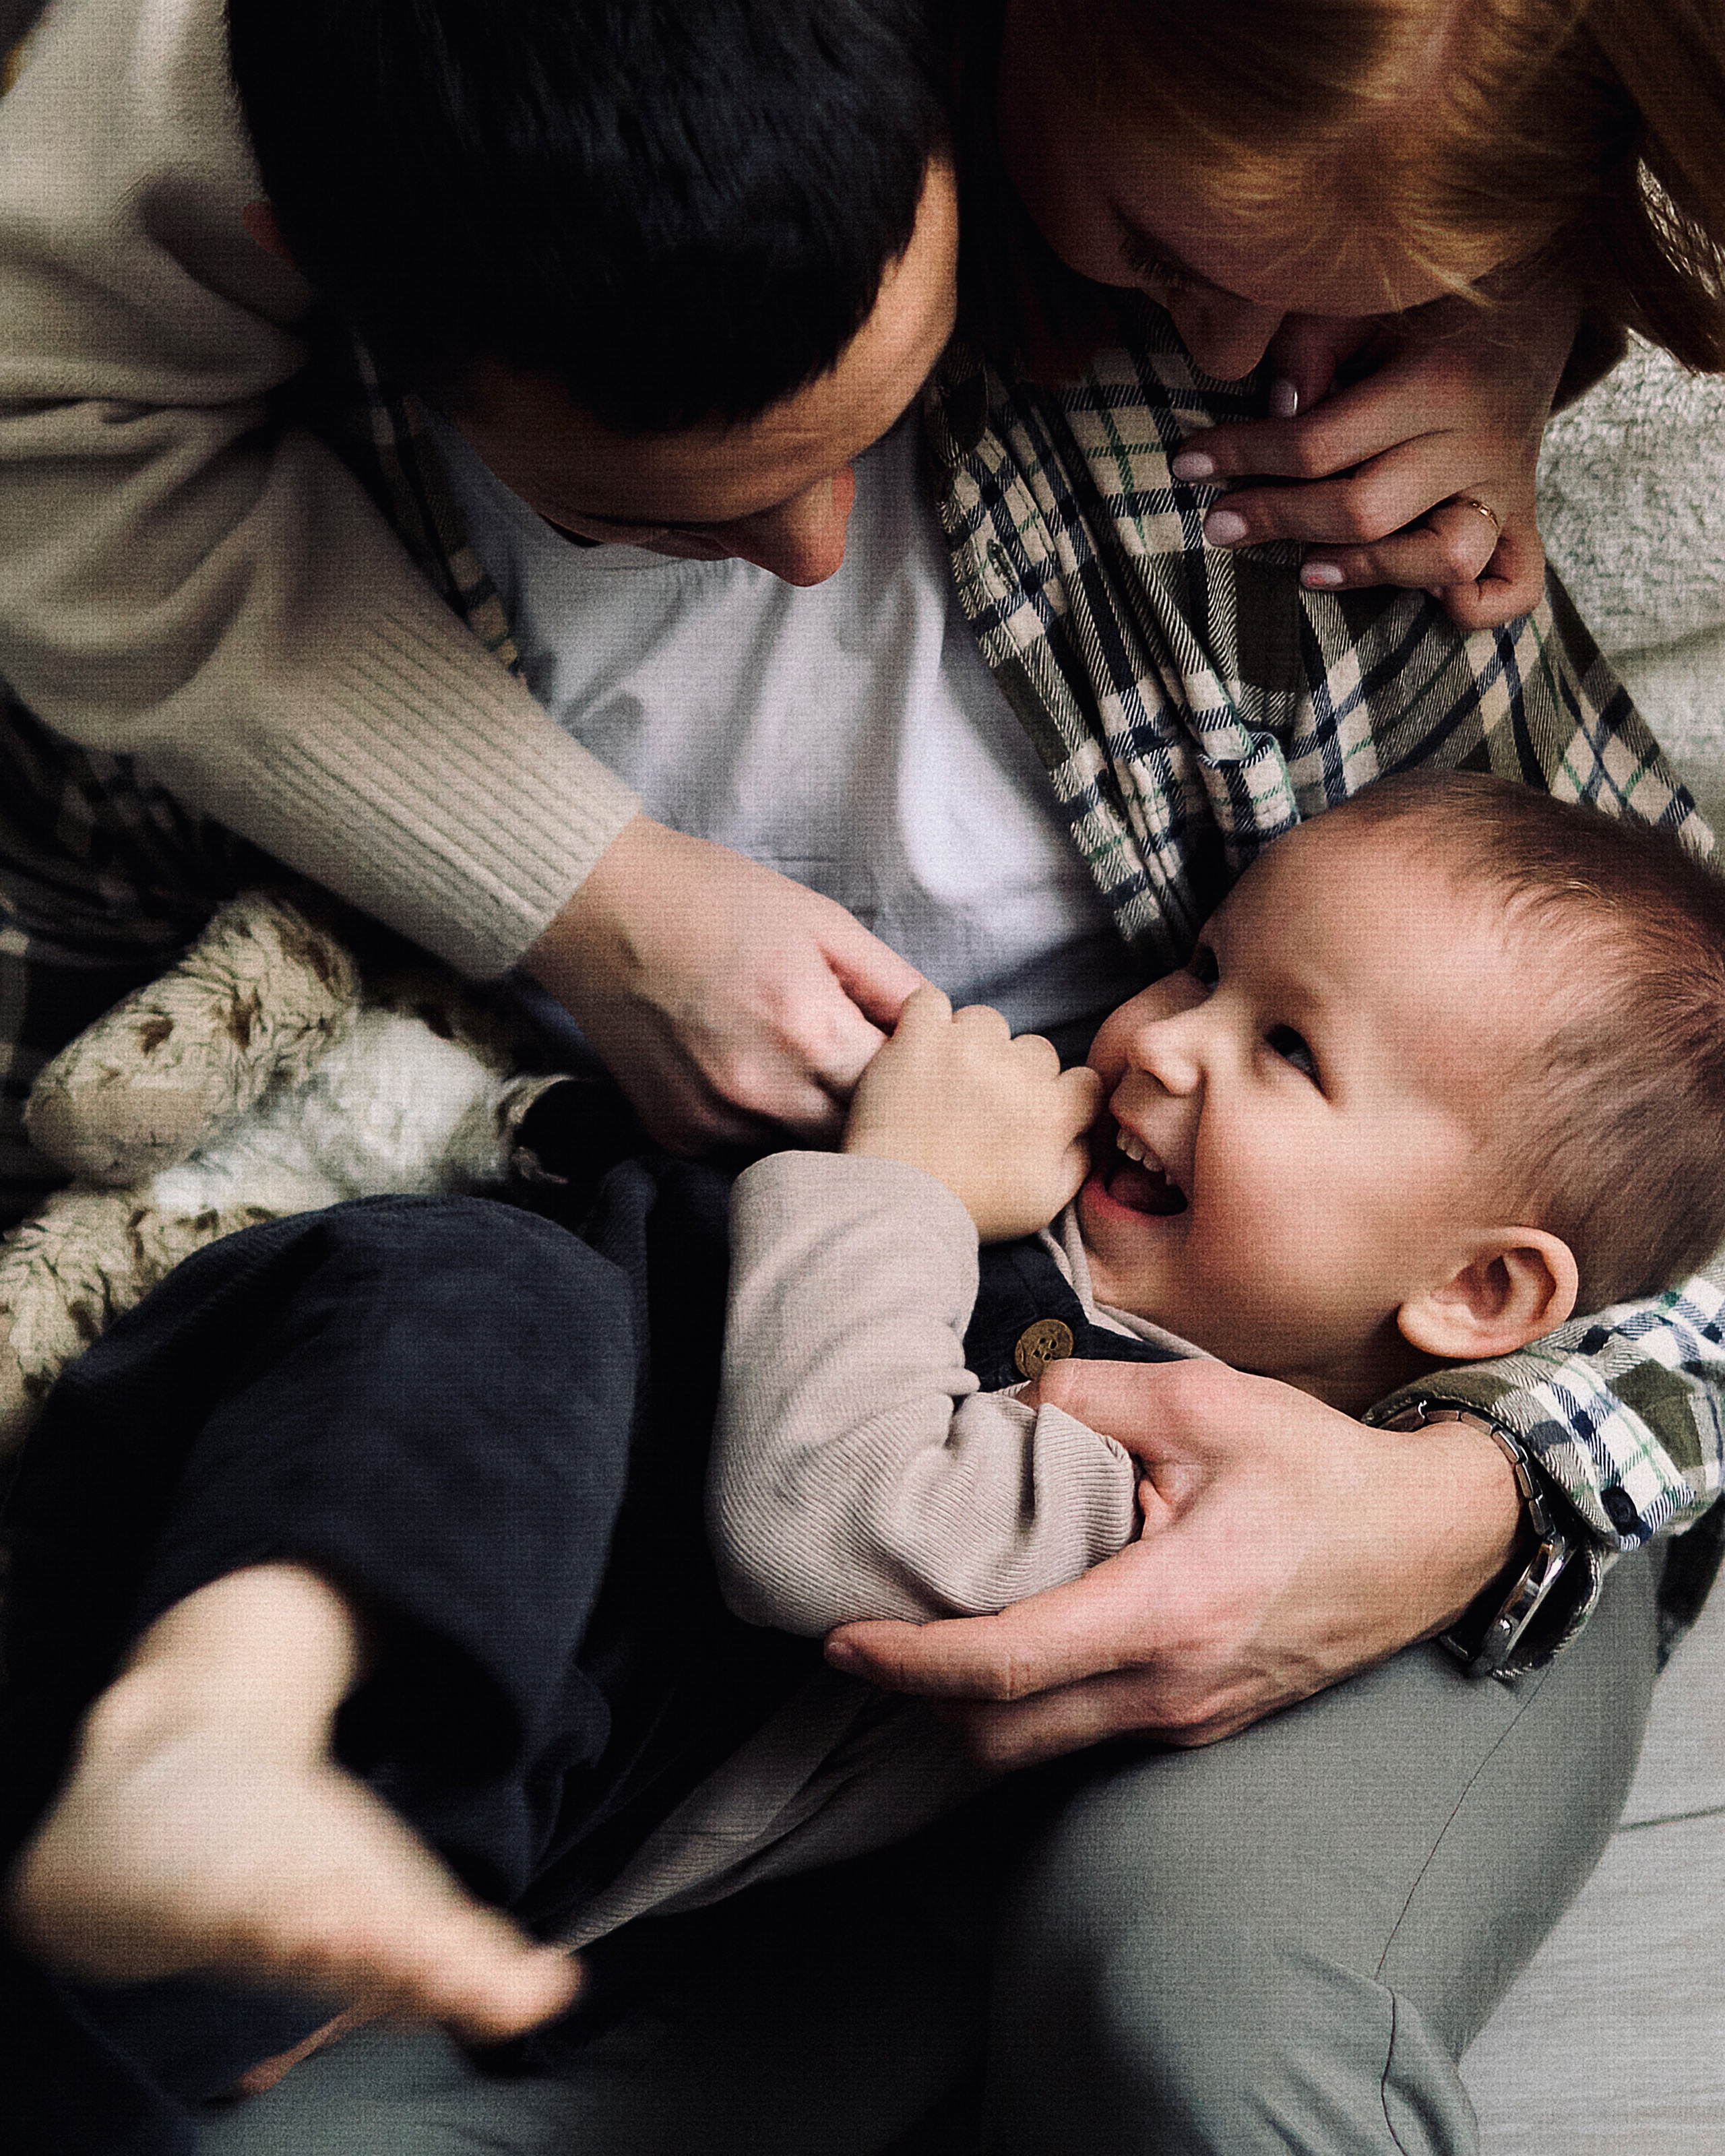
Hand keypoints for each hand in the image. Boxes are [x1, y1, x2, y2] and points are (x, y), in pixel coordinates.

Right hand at [525, 817, 925, 1150]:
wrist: (596, 905)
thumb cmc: (712, 897)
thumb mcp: (820, 921)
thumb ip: (888, 983)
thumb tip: (938, 1028)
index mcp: (809, 1030)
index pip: (900, 1093)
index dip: (916, 1079)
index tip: (913, 1062)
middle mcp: (760, 1090)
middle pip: (857, 1140)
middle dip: (874, 1115)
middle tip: (867, 1074)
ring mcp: (712, 1119)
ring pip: (801, 1151)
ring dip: (817, 1124)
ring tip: (801, 1066)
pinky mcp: (674, 1131)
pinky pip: (743, 1147)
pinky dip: (761, 1123)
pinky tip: (748, 1073)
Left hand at [825, 1358, 1522, 1759]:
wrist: (1429, 1541)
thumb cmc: (1319, 1471)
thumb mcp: (1204, 1401)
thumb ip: (1088, 1395)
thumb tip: (1006, 1407)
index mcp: (1168, 1610)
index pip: (1004, 1666)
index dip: (907, 1661)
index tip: (842, 1638)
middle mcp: (1171, 1687)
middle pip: (1000, 1736)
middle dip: (916, 1701)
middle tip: (861, 1641)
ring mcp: (1189, 1719)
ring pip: (1040, 1747)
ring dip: (969, 1710)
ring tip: (919, 1641)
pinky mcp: (1201, 1722)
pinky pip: (1088, 1733)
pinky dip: (1027, 1707)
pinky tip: (1007, 1644)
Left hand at [842, 986, 1102, 1240]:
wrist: (898, 1203)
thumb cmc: (970, 1209)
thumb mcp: (1044, 1204)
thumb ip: (1078, 1160)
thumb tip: (1084, 1129)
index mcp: (1053, 1113)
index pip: (1084, 1081)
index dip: (1058, 1097)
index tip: (1028, 1114)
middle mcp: (1018, 1072)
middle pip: (1035, 1049)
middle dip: (1013, 1074)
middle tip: (979, 1107)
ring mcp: (968, 1048)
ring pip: (986, 1021)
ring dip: (971, 1043)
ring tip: (945, 1082)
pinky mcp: (920, 1037)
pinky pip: (929, 1001)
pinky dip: (924, 1019)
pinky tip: (919, 1051)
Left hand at [1171, 281, 1581, 628]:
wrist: (1542, 285)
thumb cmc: (1432, 297)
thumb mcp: (1370, 297)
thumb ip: (1314, 346)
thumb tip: (1278, 412)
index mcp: (1437, 381)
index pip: (1318, 443)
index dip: (1241, 457)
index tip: (1186, 463)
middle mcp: (1478, 441)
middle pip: (1365, 510)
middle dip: (1278, 520)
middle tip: (1219, 524)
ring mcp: (1507, 484)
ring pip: (1443, 558)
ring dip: (1370, 572)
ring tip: (1308, 570)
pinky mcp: (1525, 512)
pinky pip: (1516, 586)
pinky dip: (1476, 607)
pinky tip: (1427, 599)